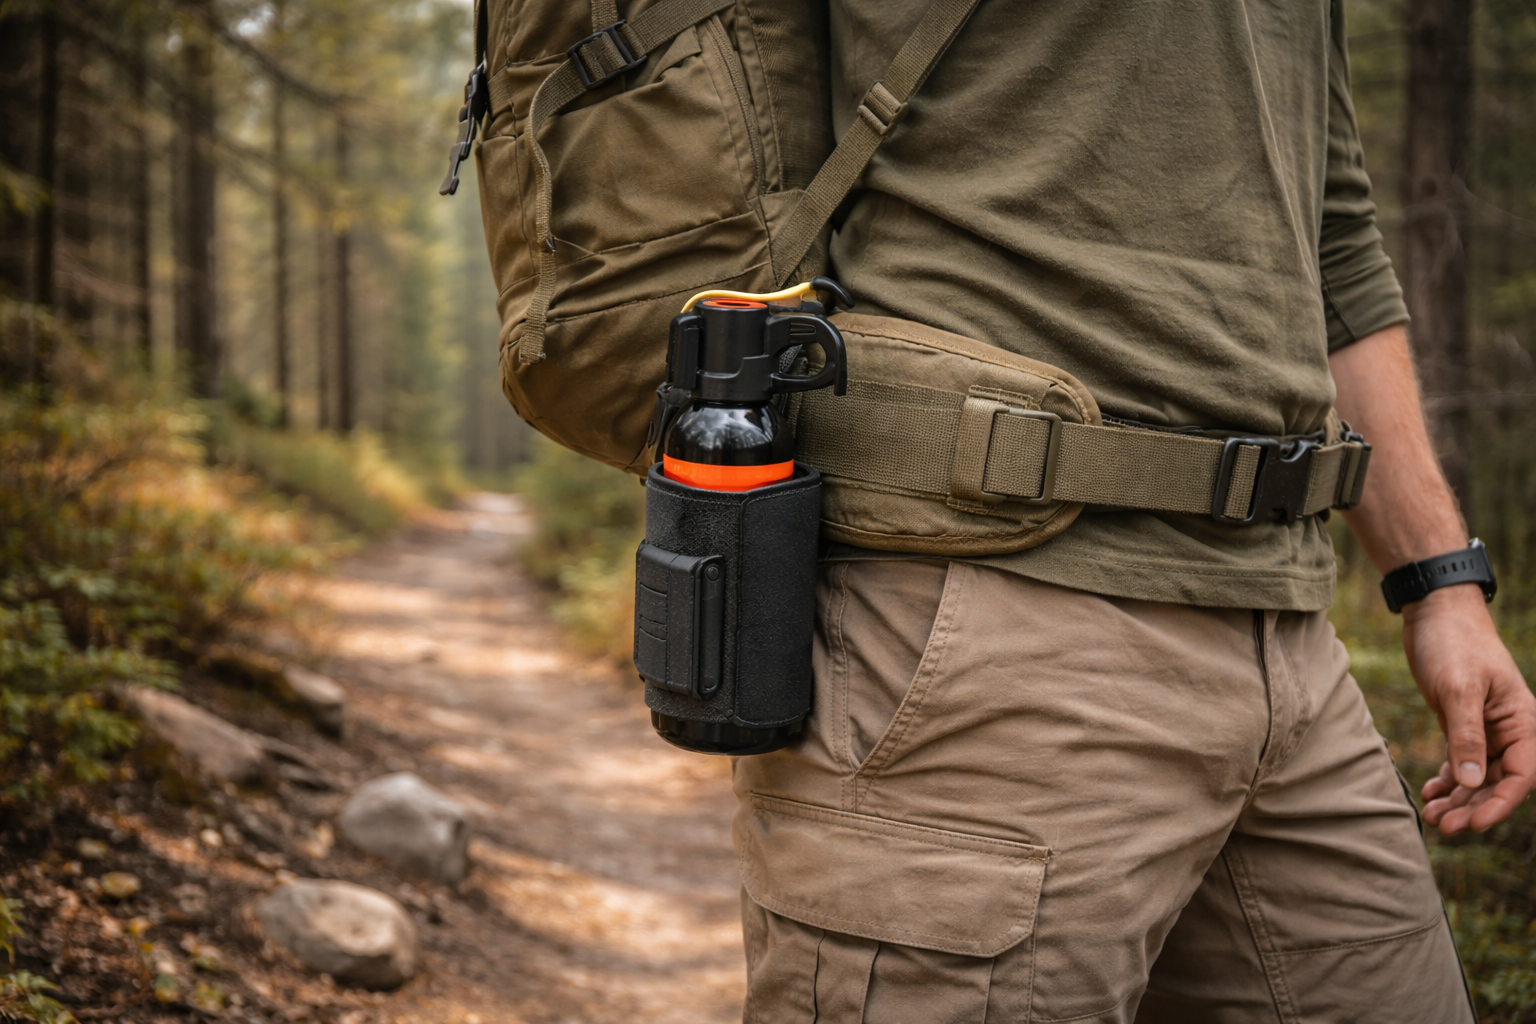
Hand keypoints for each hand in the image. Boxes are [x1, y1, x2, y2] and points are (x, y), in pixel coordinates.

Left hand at [1404, 585, 1535, 834]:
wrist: (1434, 613)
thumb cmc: (1453, 644)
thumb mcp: (1459, 689)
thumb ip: (1466, 735)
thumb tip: (1472, 782)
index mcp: (1523, 722)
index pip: (1522, 775)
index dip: (1501, 803)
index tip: (1474, 823)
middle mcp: (1510, 730)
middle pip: (1499, 782)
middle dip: (1474, 807)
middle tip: (1443, 826)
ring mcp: (1485, 729)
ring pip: (1478, 777)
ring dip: (1459, 798)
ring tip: (1433, 816)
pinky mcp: (1461, 725)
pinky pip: (1461, 762)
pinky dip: (1449, 780)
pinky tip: (1431, 793)